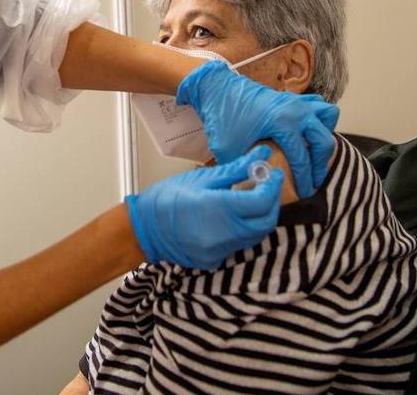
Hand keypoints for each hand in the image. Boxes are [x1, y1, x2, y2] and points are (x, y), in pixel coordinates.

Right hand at [125, 146, 284, 269]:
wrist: (143, 229)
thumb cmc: (167, 199)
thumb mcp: (202, 178)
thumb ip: (236, 169)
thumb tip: (261, 155)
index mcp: (219, 209)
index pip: (262, 201)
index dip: (272, 186)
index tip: (273, 173)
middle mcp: (223, 234)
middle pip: (265, 222)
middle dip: (272, 203)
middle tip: (267, 185)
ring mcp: (219, 251)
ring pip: (255, 236)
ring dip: (259, 217)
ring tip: (252, 199)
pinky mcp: (214, 261)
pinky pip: (239, 245)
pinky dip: (243, 230)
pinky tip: (235, 217)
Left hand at [176, 60, 337, 196]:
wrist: (217, 88)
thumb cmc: (222, 118)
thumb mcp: (228, 150)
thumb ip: (244, 169)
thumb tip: (256, 188)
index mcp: (282, 123)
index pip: (302, 158)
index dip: (304, 179)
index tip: (304, 193)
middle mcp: (295, 110)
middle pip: (324, 142)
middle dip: (320, 165)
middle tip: (312, 180)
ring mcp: (296, 101)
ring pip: (328, 117)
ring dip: (323, 137)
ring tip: (312, 153)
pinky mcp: (293, 97)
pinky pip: (319, 105)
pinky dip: (318, 119)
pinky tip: (305, 134)